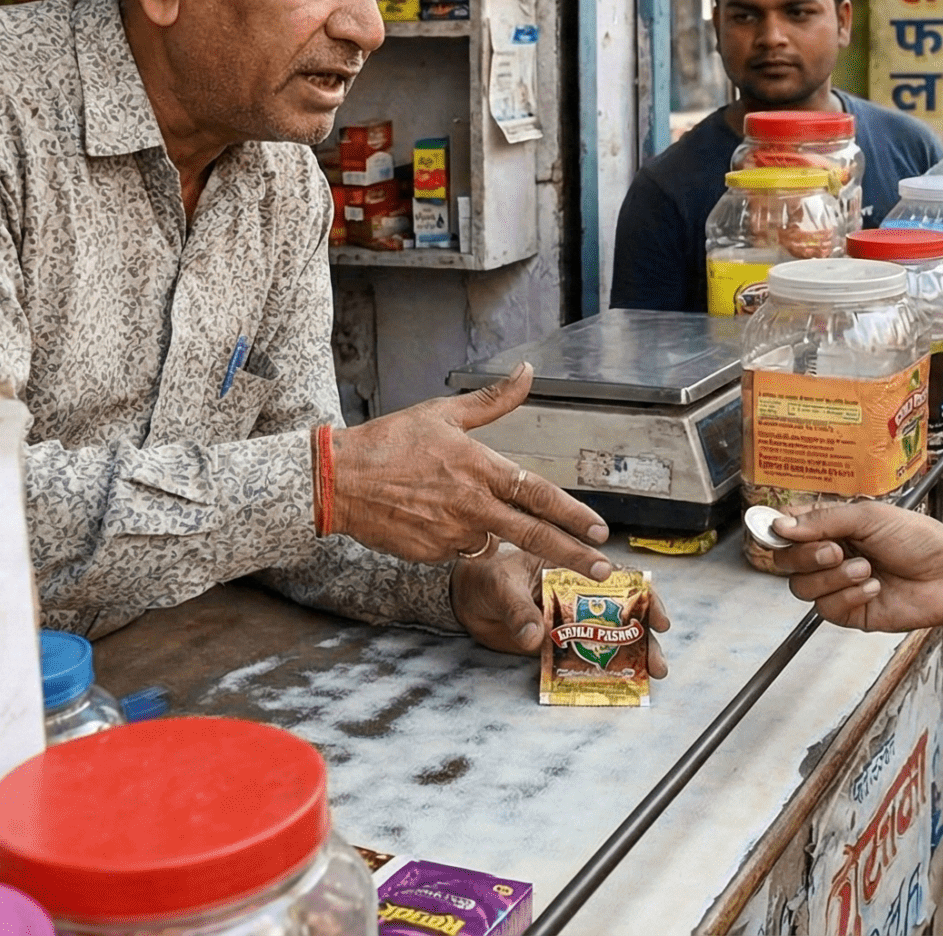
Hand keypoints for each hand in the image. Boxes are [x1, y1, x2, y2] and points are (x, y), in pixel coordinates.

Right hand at [329, 364, 614, 577]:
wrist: (338, 480)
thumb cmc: (389, 442)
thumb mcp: (443, 412)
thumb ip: (492, 400)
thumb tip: (528, 372)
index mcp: (480, 468)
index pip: (539, 495)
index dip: (574, 515)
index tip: (600, 530)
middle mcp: (473, 505)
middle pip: (534, 535)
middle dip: (574, 555)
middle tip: (604, 570)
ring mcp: (452, 533)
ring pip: (488, 537)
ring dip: (484, 526)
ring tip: (442, 500)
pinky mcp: (432, 554)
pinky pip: (456, 547)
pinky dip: (453, 534)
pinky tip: (426, 513)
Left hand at [450, 551, 673, 678]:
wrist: (463, 600)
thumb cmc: (483, 578)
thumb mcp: (500, 587)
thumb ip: (518, 609)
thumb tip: (534, 636)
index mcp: (571, 566)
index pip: (618, 578)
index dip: (643, 597)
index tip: (657, 617)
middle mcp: (577, 593)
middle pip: (622, 613)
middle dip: (644, 636)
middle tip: (657, 660)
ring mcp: (569, 621)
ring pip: (608, 638)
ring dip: (630, 656)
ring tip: (649, 675)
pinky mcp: (557, 645)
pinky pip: (583, 658)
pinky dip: (601, 670)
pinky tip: (617, 683)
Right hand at [765, 502, 942, 632]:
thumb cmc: (918, 539)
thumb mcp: (869, 517)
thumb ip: (822, 520)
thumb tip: (780, 525)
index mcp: (831, 527)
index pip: (786, 529)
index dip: (777, 531)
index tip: (780, 531)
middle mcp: (829, 556)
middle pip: (786, 561)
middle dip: (807, 556)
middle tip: (837, 550)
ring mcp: (837, 586)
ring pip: (802, 588)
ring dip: (833, 578)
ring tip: (865, 568)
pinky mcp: (849, 613)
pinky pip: (827, 609)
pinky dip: (849, 596)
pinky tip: (874, 587)